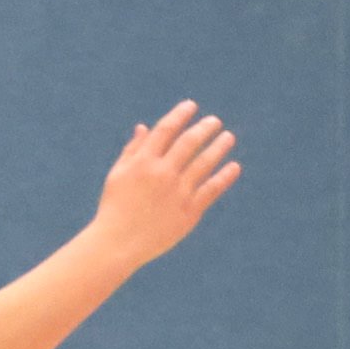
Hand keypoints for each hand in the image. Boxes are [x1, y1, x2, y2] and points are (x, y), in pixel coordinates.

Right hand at [89, 102, 239, 268]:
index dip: (180, 115)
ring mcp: (178, 192)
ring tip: (228, 137)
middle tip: (215, 121)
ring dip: (219, 147)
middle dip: (204, 128)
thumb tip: (144, 127)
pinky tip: (234, 166)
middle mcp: (162, 173)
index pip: (165, 130)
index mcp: (142, 163)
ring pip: (204, 163)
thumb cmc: (115, 207)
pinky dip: (224, 176)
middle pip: (189, 143)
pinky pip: (212, 189)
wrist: (118, 242)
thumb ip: (133, 150)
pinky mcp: (189, 211)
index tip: (191, 106)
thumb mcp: (118, 175)